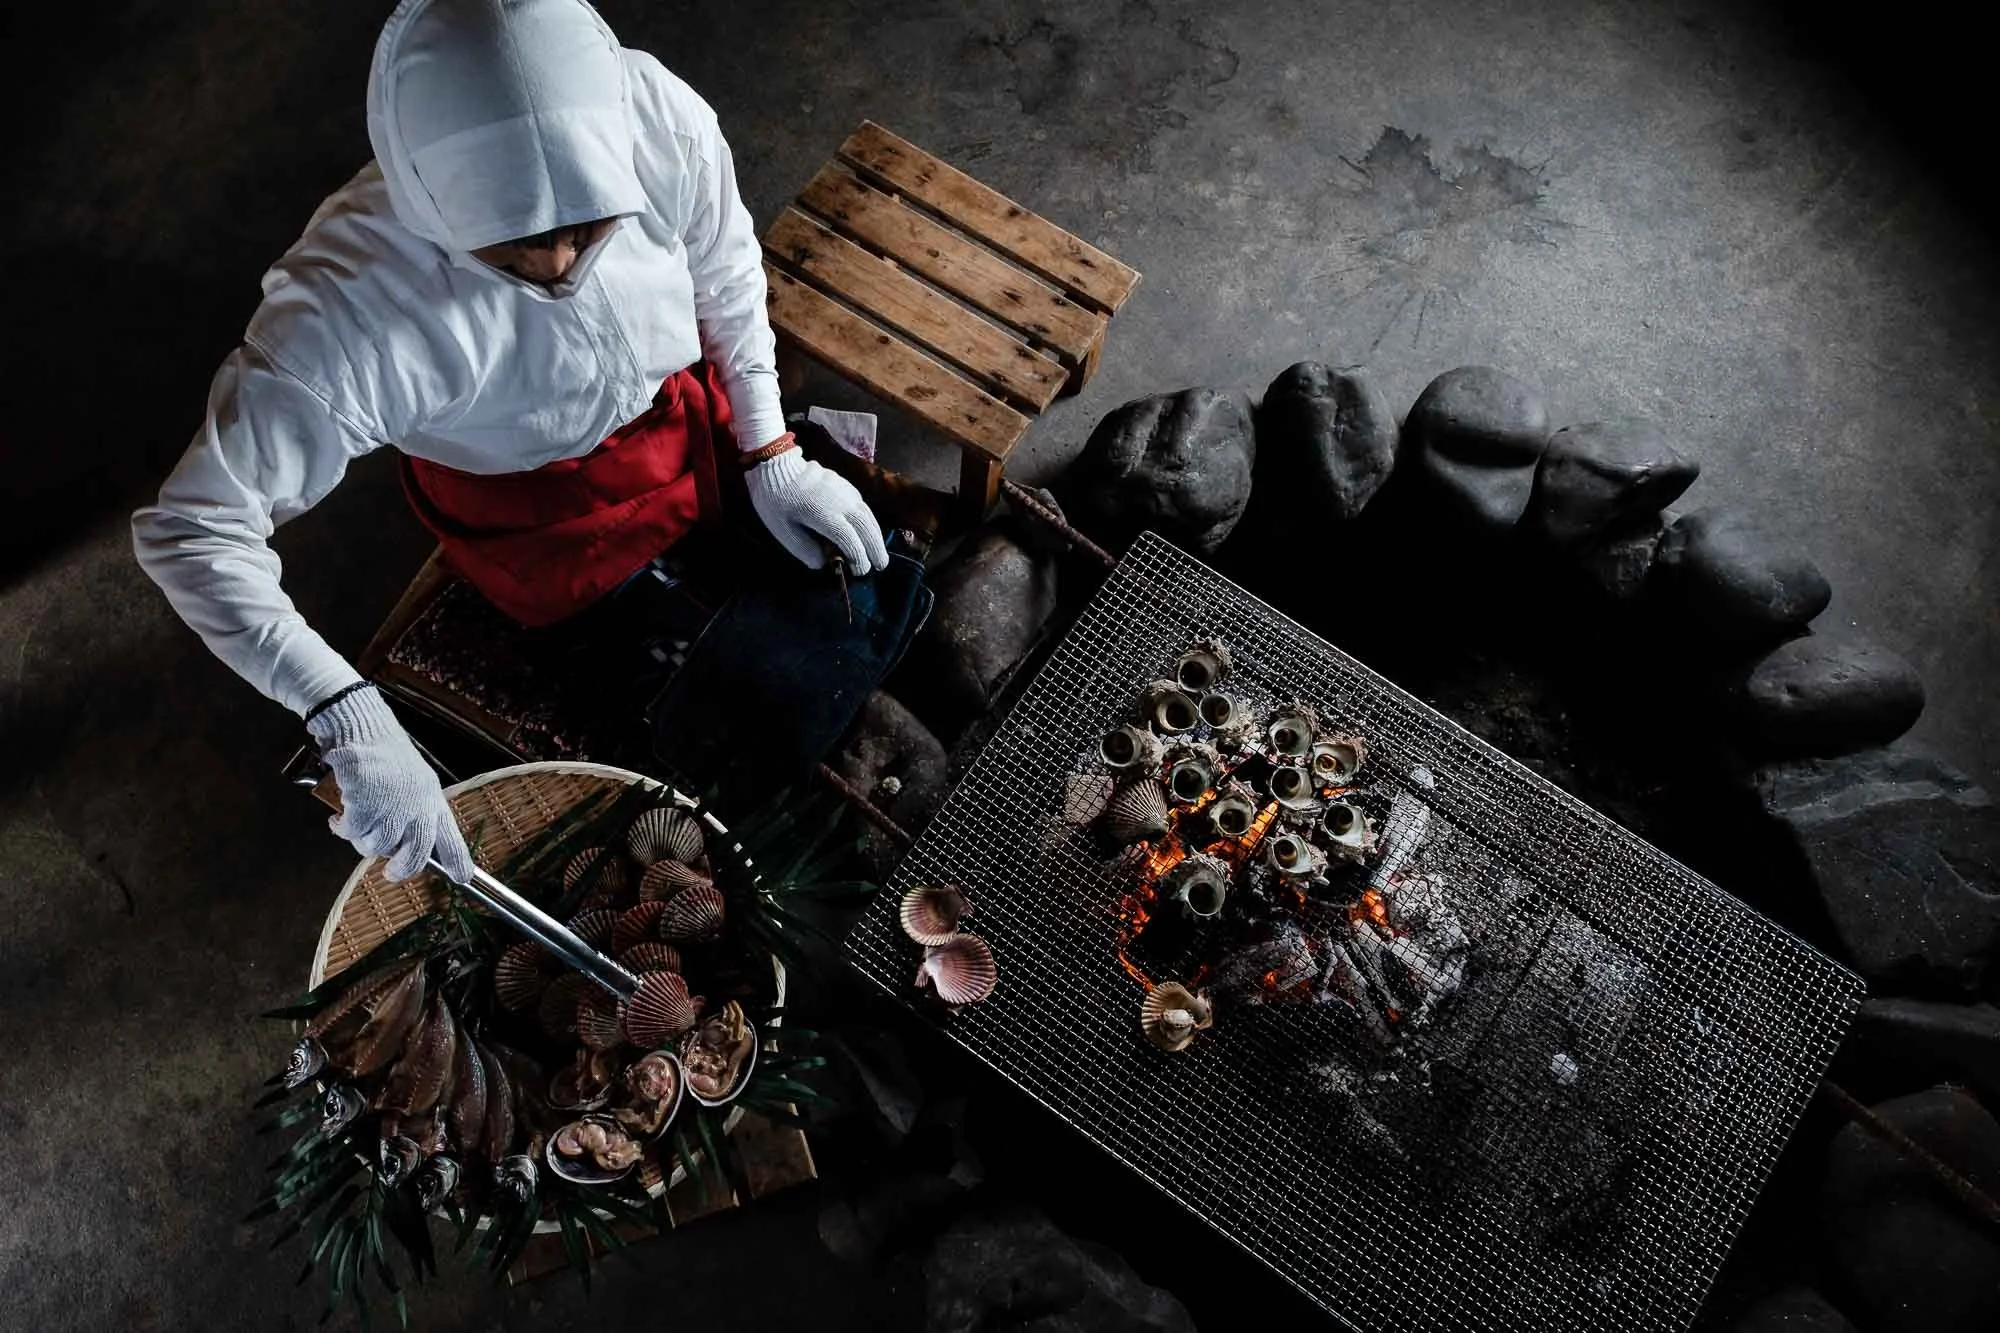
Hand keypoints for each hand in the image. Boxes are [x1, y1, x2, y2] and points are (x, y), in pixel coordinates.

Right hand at [305, 686, 472, 882]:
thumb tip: (402, 847)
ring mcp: (393, 805)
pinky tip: (339, 818)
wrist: (363, 724)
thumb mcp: (411, 783)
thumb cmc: (384, 753)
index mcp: (432, 799)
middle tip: (391, 873)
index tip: (463, 878)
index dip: (458, 860)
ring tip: (355, 824)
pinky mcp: (366, 802)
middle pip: (415, 855)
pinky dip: (342, 828)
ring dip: (361, 840)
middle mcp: (418, 804)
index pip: (450, 836)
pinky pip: (353, 832)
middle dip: (400, 870)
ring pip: (377, 847)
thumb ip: (412, 812)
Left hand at [743, 450, 889, 574]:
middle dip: (875, 549)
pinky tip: (869, 530)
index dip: (859, 559)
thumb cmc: (776, 500)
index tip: (860, 572)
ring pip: (868, 516)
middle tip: (881, 566)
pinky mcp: (846, 485)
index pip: (851, 541)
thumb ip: (805, 550)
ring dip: (876, 535)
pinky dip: (870, 521)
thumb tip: (823, 563)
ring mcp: (846, 491)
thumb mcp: (783, 530)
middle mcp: (842, 503)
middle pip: (866, 528)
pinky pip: (863, 506)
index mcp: (826, 515)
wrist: (777, 464)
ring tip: (879, 552)